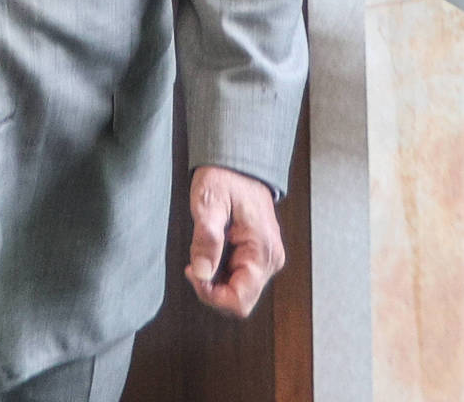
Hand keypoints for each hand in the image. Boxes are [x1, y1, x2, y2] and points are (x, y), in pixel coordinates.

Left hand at [183, 166, 284, 318]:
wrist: (238, 163)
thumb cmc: (226, 177)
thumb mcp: (209, 203)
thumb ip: (206, 238)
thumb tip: (201, 273)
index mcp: (262, 251)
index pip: (239, 301)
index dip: (211, 296)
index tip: (193, 272)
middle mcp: (270, 260)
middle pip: (239, 300)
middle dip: (212, 288)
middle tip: (194, 262)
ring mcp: (266, 258)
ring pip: (238, 291)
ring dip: (215, 280)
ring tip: (203, 252)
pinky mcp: (259, 255)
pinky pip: (239, 278)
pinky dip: (220, 272)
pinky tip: (211, 252)